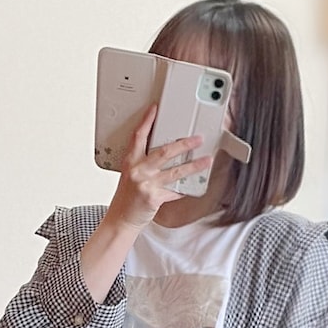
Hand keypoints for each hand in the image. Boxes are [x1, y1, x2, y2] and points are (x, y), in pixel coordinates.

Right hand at [106, 104, 213, 230]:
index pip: (138, 135)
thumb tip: (166, 153)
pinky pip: (175, 191)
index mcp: (130, 161)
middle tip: (198, 139)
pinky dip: (185, 188)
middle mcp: (138, 170)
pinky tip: (195, 184)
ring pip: (176, 171)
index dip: (147, 120)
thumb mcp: (131, 175)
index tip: (155, 108)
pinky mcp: (154, 198)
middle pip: (165, 151)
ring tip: (206, 160)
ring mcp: (147, 184)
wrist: (121, 219)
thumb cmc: (127, 197)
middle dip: (184, 144)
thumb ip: (145, 163)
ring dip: (194, 165)